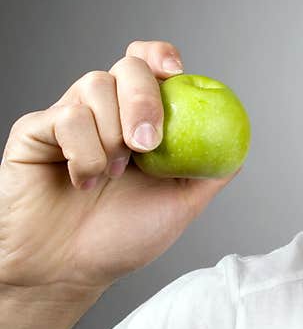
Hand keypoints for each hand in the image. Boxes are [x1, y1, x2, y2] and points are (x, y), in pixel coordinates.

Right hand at [0, 41, 238, 293]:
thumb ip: (209, 171)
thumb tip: (239, 144)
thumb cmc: (121, 239)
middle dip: (143, 99)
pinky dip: (83, 153)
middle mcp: (105, 110)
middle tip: (148, 145)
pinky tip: (84, 182)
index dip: (161, 56)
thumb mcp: (181, 204)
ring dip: (112, 134)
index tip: (175, 71)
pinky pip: (64, 118)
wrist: (68, 272)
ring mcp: (69, 116)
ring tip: (114, 176)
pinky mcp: (35, 131)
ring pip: (94, 85)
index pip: (149, 64)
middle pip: (127, 66)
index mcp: (140, 118)